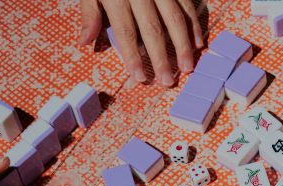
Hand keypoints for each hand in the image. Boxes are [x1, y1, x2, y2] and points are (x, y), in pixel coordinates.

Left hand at [79, 0, 203, 86]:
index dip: (133, 55)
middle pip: (153, 29)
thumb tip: (84, 42)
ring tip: (187, 67)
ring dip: (183, 45)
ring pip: (175, 18)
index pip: (125, 31)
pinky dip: (194, 24)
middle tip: (168, 80)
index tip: (139, 77)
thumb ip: (90, 13)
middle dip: (161, 57)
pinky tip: (198, 43)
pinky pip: (187, 4)